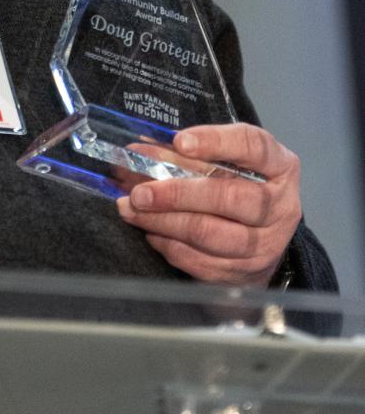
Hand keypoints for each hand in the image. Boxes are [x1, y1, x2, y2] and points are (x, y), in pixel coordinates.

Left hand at [115, 124, 301, 286]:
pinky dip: (169, 245)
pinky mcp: (248, 271)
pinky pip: (201, 260)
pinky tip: (151, 232)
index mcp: (280, 167)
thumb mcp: (228, 162)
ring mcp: (266, 243)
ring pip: (209, 233)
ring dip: (163, 221)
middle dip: (176, 194)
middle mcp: (279, 206)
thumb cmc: (241, 188)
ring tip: (132, 211)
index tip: (179, 142)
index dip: (215, 142)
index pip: (253, 145)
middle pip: (228, 197)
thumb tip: (140, 152)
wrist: (263, 240)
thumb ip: (189, 154)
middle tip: (139, 192)